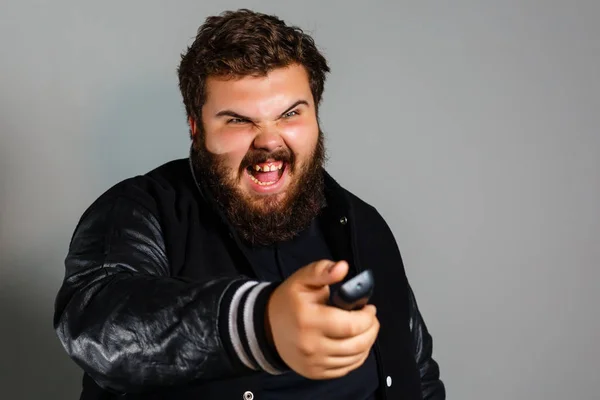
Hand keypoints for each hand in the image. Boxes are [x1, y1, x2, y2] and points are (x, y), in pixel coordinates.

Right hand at [266, 260, 379, 378]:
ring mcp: (313, 362)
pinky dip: (357, 357)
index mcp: (309, 320)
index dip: (367, 317)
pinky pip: (346, 369)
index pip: (352, 325)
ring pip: (355, 358)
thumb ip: (323, 270)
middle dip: (371, 329)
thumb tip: (343, 267)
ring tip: (364, 329)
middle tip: (371, 318)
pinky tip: (355, 343)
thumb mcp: (303, 279)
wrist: (267, 327)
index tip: (369, 307)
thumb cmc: (290, 300)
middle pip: (357, 344)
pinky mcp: (315, 373)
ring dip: (367, 342)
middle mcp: (311, 345)